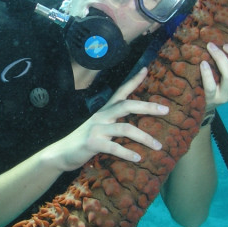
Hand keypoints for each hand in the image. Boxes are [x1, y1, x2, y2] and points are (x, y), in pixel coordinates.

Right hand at [51, 68, 168, 170]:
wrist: (61, 153)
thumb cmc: (84, 140)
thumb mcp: (99, 126)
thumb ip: (113, 122)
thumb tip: (132, 122)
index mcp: (104, 110)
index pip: (120, 91)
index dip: (133, 80)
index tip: (146, 69)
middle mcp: (101, 116)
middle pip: (127, 105)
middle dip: (147, 106)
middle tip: (166, 110)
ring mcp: (96, 128)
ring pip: (125, 128)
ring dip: (144, 137)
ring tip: (158, 146)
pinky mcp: (92, 143)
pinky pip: (114, 147)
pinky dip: (127, 152)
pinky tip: (138, 158)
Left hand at [200, 39, 227, 110]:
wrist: (197, 106)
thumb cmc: (212, 82)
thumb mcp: (224, 74)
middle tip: (226, 45)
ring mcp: (225, 96)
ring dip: (221, 58)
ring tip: (211, 47)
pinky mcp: (210, 100)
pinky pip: (211, 86)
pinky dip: (207, 73)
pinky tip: (203, 63)